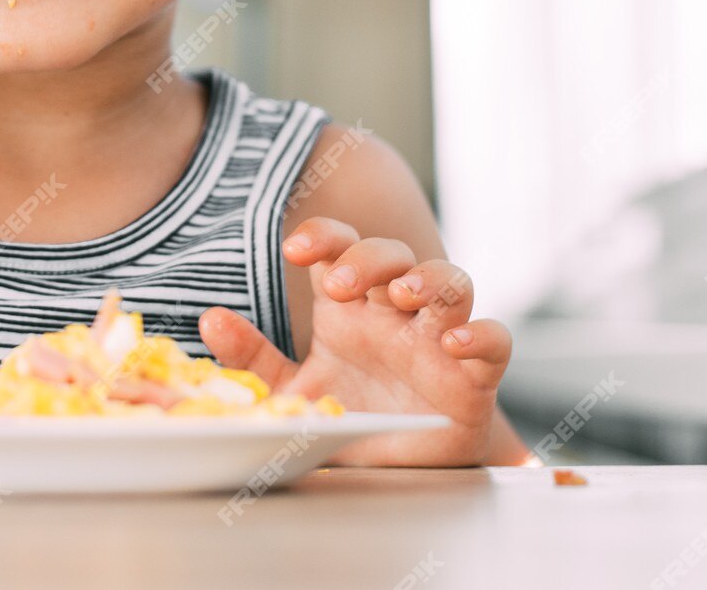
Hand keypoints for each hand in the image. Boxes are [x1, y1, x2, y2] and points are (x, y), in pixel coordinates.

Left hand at [200, 217, 511, 465]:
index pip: (341, 246)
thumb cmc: (352, 414)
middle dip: (367, 258)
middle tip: (338, 284)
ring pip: (451, 282)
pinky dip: (483, 334)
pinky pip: (496, 341)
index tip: (295, 248)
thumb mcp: (294, 391)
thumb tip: (209, 319)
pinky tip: (456, 342)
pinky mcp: (475, 376)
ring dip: (430, 279)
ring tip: (403, 295)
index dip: (324, 235)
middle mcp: (396, 313)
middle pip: (393, 255)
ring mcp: (438, 340)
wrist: (397, 471)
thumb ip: (252, 357)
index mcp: (350, 307)